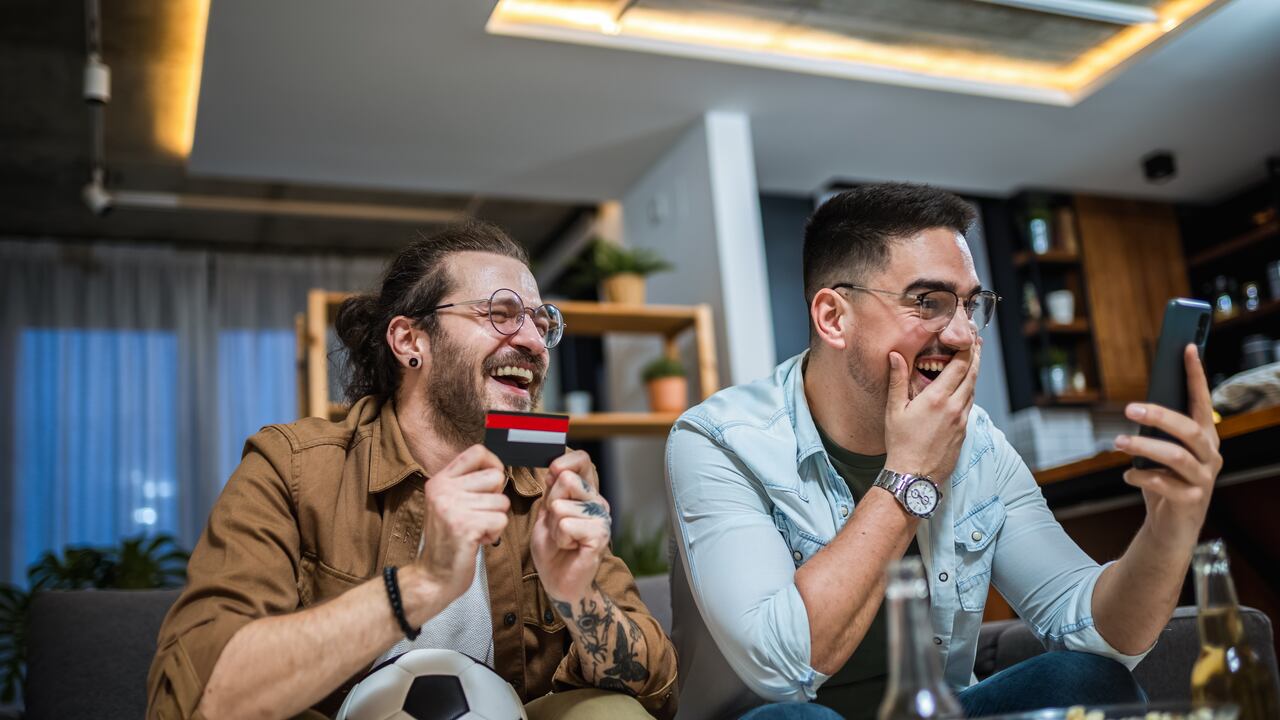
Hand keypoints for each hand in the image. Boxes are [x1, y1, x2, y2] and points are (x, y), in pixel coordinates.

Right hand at [417, 445, 509, 602]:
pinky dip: (494, 534)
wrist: (433, 576)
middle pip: (495, 476)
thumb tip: (498, 469)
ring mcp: (452, 506)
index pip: (477, 452)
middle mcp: (443, 489)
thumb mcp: (449, 504)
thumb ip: (467, 485)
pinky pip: (501, 520)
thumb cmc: (448, 541)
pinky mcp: (464, 525)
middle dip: (496, 499)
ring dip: (495, 520)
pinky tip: (477, 541)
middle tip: (480, 515)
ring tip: (475, 531)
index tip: (492, 485)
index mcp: (440, 480)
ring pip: (502, 501)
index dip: (494, 464)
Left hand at [531, 449, 611, 602]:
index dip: (563, 464)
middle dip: (550, 503)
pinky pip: (567, 524)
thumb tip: (556, 467)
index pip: (582, 460)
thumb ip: (552, 490)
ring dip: (554, 527)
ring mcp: (601, 518)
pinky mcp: (600, 535)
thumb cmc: (552, 549)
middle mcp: (598, 502)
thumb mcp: (545, 514)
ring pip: (561, 505)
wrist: (558, 581)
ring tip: (562, 539)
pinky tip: (569, 547)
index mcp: (586, 493)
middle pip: (566, 480)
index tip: (552, 478)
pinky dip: (560, 538)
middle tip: (557, 525)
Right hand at [884, 338, 981, 480]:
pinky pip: (969, 407)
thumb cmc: (900, 443)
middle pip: (972, 376)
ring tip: (972, 362)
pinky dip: (969, 393)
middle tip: (977, 343)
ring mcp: (962, 421)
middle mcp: (955, 407)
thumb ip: (898, 380)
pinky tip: (963, 391)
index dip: (967, 349)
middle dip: (976, 357)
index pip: (960, 366)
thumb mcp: (895, 409)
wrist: (914, 475)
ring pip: (973, 391)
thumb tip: (895, 355)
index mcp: (938, 398)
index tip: (969, 337)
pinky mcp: (964, 432)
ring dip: (974, 375)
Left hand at [1114, 344, 1220, 533]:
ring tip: (1118, 443)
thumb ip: (1160, 433)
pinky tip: (1127, 475)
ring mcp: (1204, 479)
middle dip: (1159, 416)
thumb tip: (1139, 407)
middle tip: (1129, 408)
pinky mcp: (1192, 500)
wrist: (1172, 526)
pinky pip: (1163, 484)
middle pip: (1189, 429)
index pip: (1202, 401)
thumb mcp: (1164, 453)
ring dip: (1143, 447)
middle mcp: (1210, 455)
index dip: (1196, 375)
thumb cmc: (1165, 481)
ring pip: (1176, 456)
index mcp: (1205, 437)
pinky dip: (1141, 477)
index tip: (1187, 347)